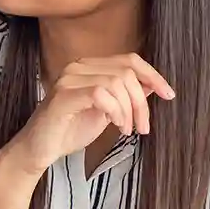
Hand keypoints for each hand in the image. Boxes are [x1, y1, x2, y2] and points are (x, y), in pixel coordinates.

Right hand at [9, 54, 175, 172]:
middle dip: (141, 103)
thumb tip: (151, 85)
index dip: (152, 75)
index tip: (168, 94)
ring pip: (116, 82)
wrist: (41, 149)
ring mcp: (68, 80)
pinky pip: (100, 94)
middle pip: (126, 72)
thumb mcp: (108, 111)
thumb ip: (125, 96)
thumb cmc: (70, 129)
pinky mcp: (63, 96)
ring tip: (126, 130)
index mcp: (88, 67)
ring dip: (129, 110)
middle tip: (142, 127)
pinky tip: (115, 126)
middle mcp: (77, 67)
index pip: (129, 60)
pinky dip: (115, 111)